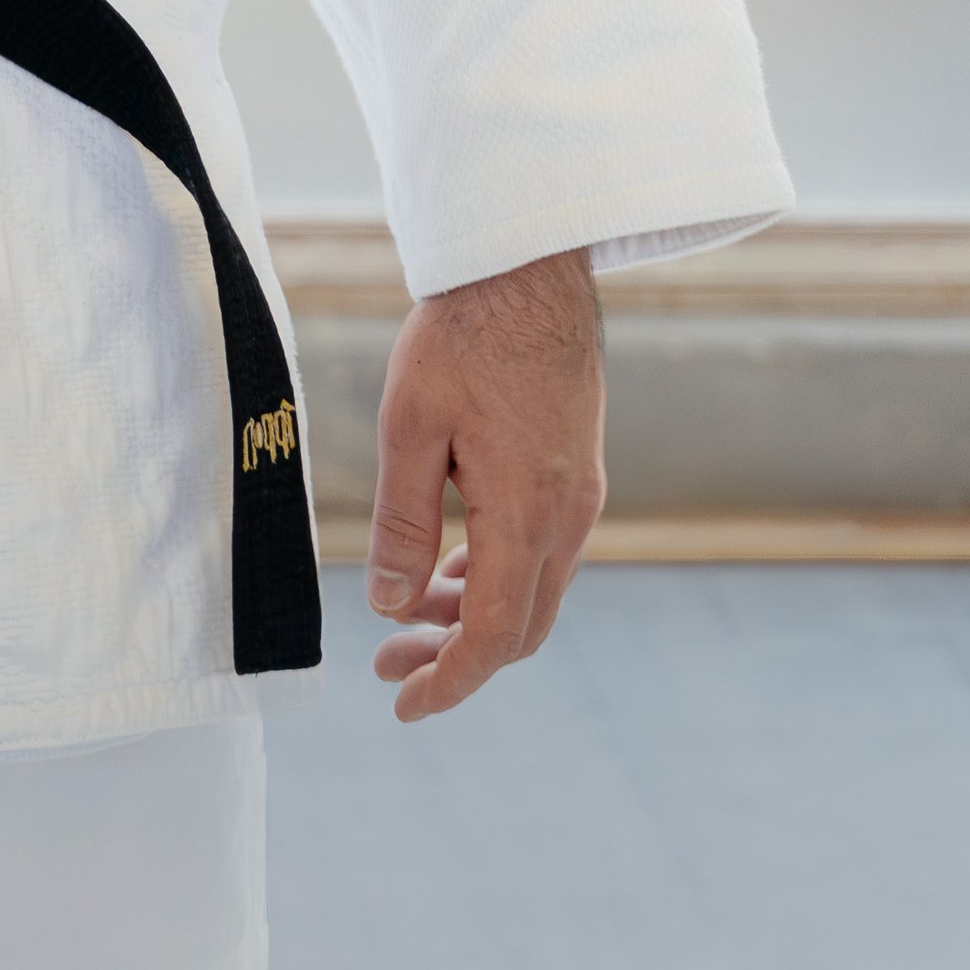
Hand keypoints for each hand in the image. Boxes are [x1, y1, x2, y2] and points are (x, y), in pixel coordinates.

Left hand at [365, 244, 605, 720]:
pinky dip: (496, 574)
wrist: (528, 265)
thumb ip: (402, 524)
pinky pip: (541, 550)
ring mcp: (579, 492)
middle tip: (391, 666)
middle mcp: (568, 514)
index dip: (451, 681)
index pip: (495, 635)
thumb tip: (390, 606)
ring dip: (475, 614)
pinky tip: (450, 565)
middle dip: (457, 657)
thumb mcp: (410, 427)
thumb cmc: (464, 334)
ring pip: (533, 589)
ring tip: (409, 619)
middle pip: (521, 625)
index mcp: (528, 513)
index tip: (405, 704)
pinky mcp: (575, 468)